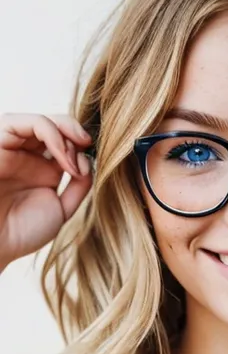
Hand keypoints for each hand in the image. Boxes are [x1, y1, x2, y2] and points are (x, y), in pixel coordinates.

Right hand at [0, 113, 92, 268]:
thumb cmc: (21, 232)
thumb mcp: (61, 210)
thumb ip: (78, 188)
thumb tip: (88, 162)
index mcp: (41, 170)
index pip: (66, 144)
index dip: (82, 147)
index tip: (90, 164)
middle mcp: (27, 156)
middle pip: (55, 127)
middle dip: (76, 133)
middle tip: (87, 146)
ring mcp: (12, 149)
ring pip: (41, 121)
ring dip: (64, 131)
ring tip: (74, 154)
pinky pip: (22, 122)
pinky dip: (49, 132)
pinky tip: (62, 153)